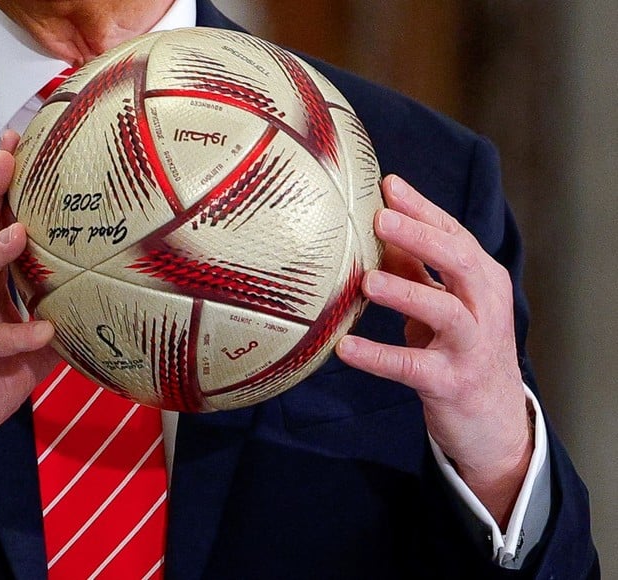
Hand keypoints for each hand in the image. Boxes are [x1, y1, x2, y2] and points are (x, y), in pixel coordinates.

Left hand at [336, 175, 532, 526]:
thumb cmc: (462, 351)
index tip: (388, 183)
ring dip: (406, 291)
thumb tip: (378, 232)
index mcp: (482, 281)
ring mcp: (471, 346)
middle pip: (459, 261)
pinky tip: (345, 348)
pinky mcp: (451, 383)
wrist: (494, 421)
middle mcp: (484, 308)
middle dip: (420, 236)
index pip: (454, 234)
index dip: (422, 208)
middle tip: (380, 218)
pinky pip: (411, 366)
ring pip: (444, 310)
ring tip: (367, 280)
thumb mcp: (443, 304)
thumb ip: (416, 270)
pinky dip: (378, 355)